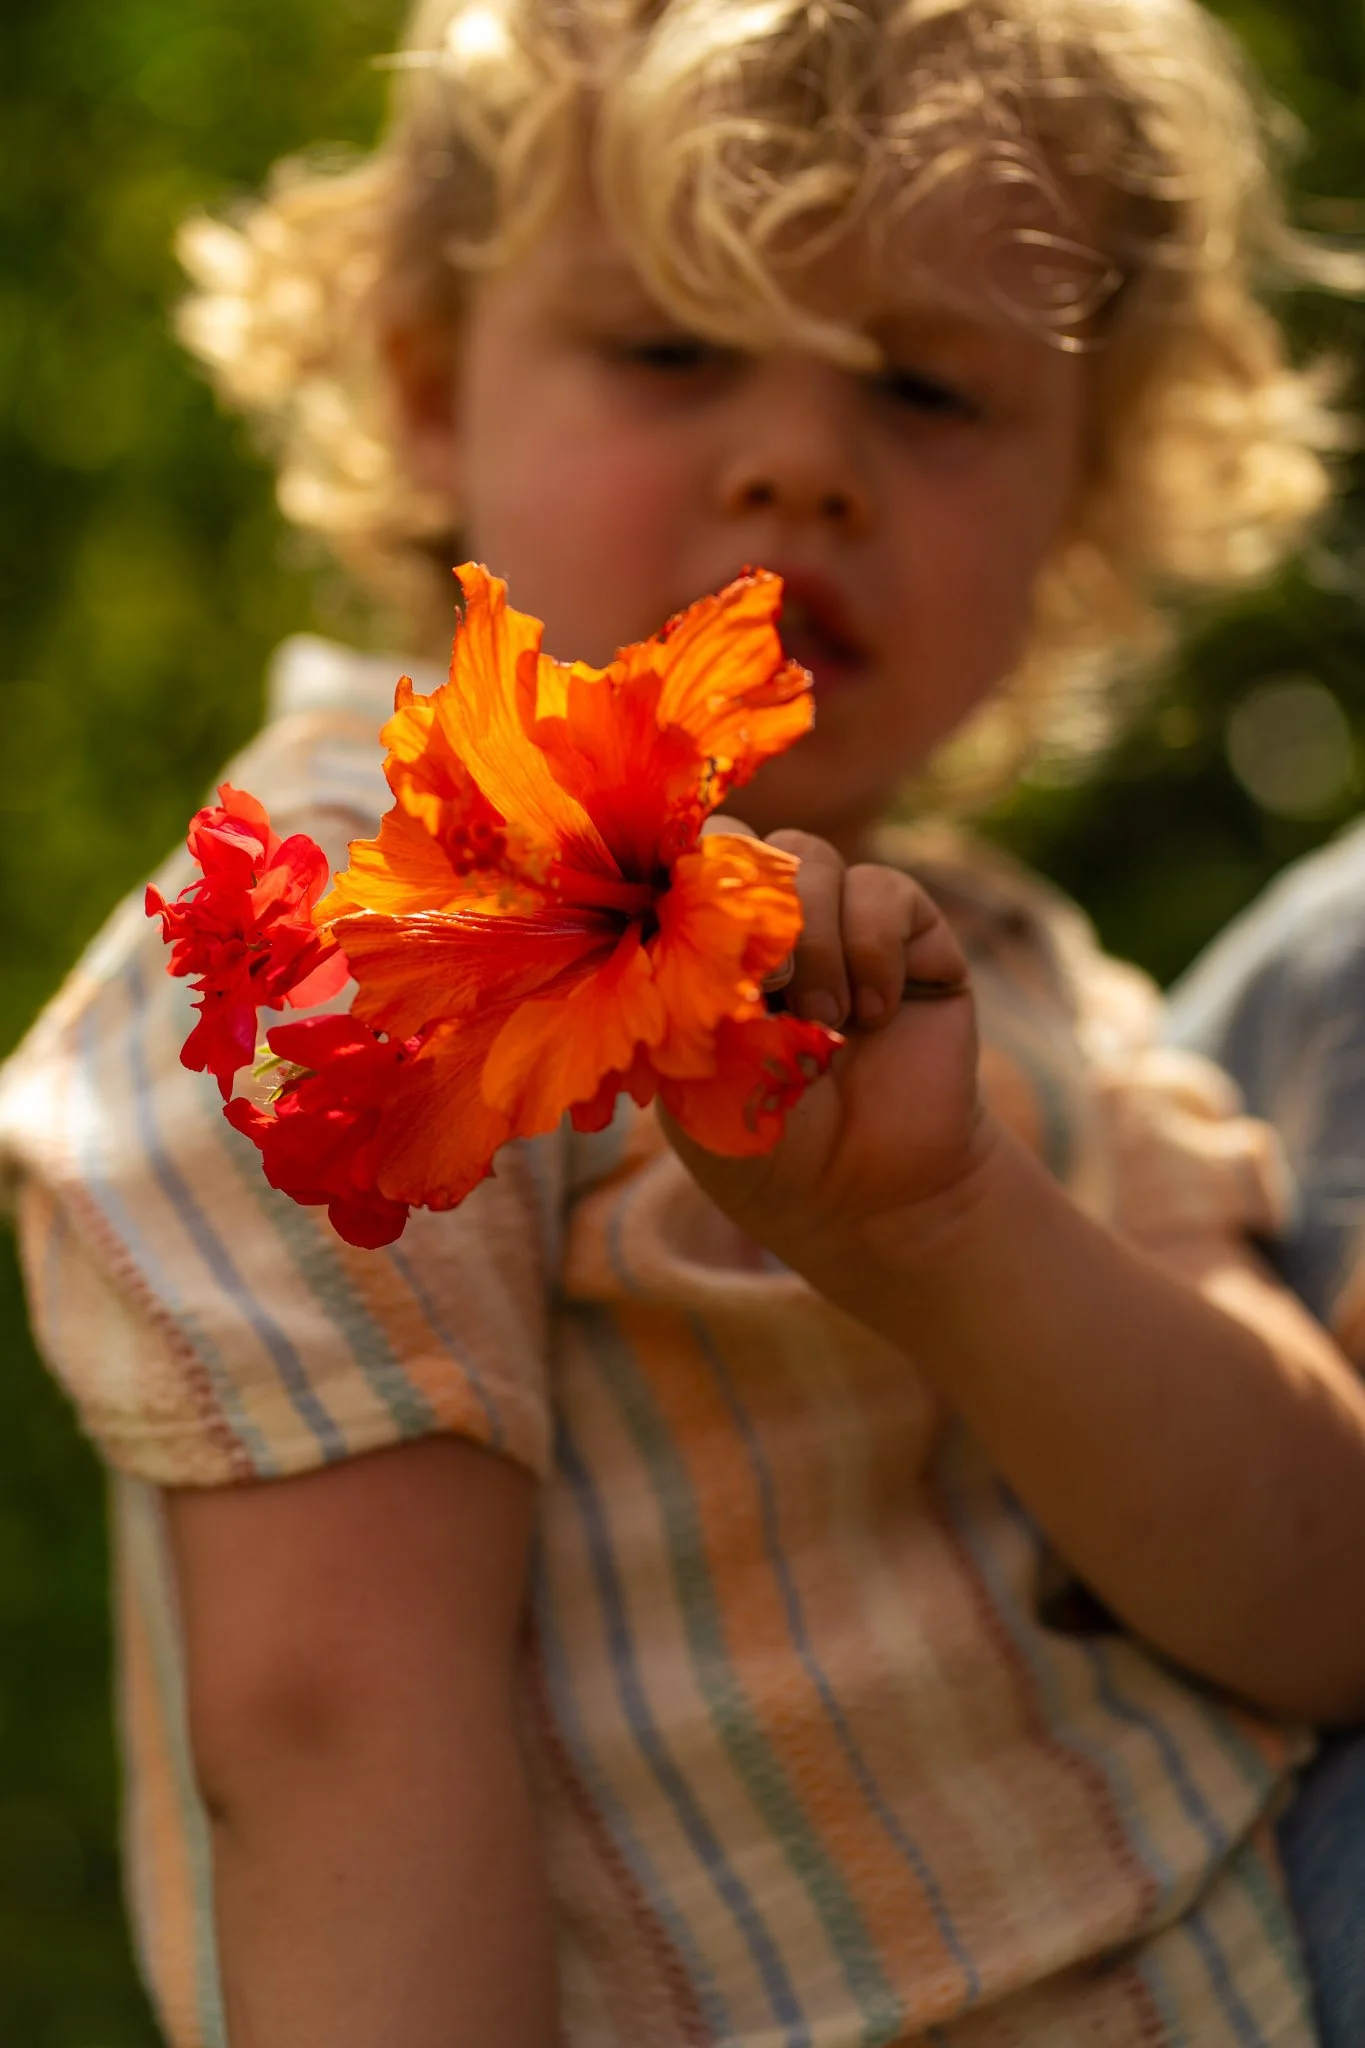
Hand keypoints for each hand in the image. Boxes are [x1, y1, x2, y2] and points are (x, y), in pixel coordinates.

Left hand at [664, 824, 995, 1290]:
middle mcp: (772, 926)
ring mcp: (843, 927)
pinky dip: (873, 951)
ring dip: (814, 941)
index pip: (683, 866)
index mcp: (707, 950)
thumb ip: (674, 995)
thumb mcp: (696, 1077)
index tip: (693, 928)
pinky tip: (872, 1017)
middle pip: (745, 843)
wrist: (868, 1197)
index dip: (686, 876)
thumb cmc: (768, 1147)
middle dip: (750, 903)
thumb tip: (662, 908)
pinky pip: (884, 890)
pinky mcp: (913, 938)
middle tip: (764, 982)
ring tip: (825, 1024)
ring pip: (811, 858)